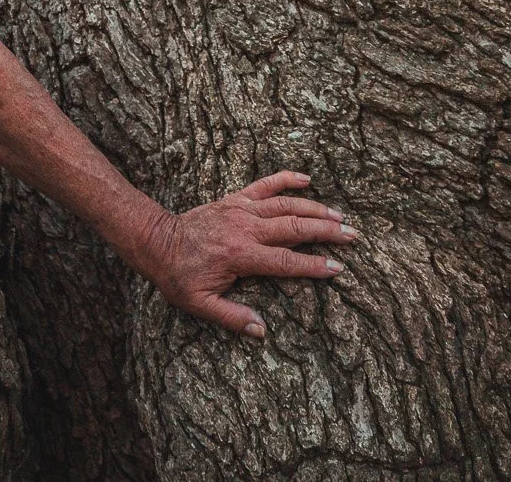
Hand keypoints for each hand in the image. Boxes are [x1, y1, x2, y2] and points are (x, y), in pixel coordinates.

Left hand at [139, 171, 355, 338]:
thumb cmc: (179, 276)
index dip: (314, 266)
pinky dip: (286, 179)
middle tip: (353, 236)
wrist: (157, 242)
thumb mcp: (200, 304)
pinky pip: (264, 185)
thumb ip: (232, 318)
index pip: (286, 262)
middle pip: (294, 228)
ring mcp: (241, 210)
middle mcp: (245, 229)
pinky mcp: (235, 199)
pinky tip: (307, 179)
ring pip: (285, 205)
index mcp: (240, 255)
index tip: (338, 269)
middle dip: (326, 232)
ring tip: (340, 216)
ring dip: (314, 209)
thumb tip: (261, 331)